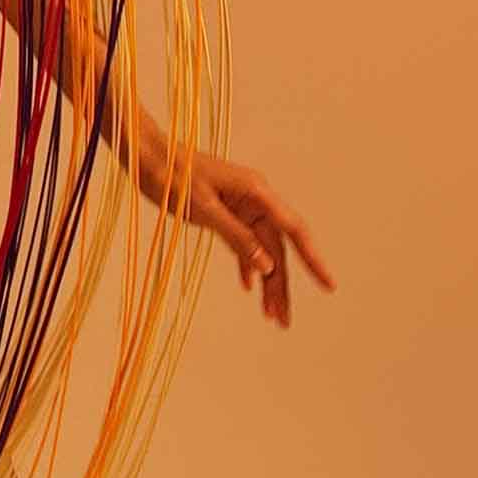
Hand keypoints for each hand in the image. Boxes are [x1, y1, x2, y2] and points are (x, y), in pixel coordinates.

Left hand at [184, 152, 332, 328]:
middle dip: (281, 286)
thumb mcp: (204, 209)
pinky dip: (246, 265)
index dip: (314, 260)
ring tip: (269, 316)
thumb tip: (267, 267)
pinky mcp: (226, 211)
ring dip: (266, 282)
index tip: (329, 285)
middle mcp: (256, 200)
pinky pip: (244, 243)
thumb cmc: (173, 175)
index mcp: (257, 193)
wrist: (148, 155)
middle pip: (278, 249)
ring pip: (261, 250)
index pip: (295, 231)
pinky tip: (248, 287)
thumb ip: (236, 237)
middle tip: (283, 321)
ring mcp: (241, 206)